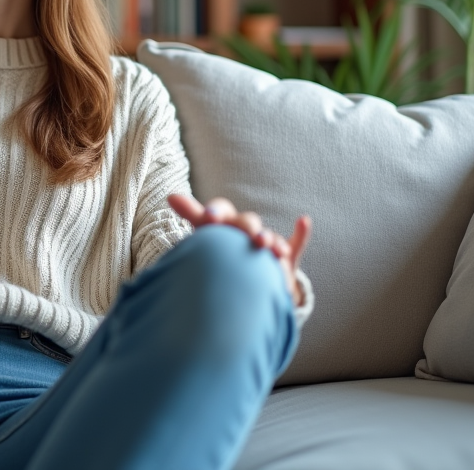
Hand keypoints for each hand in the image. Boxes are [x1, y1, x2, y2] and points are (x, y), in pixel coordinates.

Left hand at [167, 193, 311, 306]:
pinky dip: (301, 232)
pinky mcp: (285, 256)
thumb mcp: (206, 234)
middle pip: (246, 221)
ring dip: (268, 237)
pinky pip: (296, 243)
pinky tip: (303, 221)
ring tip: (263, 244)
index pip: (221, 211)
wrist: (246, 279)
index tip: (210, 218)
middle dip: (244, 225)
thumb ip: (192, 214)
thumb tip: (171, 195)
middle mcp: (247, 230)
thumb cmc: (223, 251)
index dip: (216, 212)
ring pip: (269, 236)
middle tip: (241, 232)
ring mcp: (267, 243)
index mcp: (225, 223)